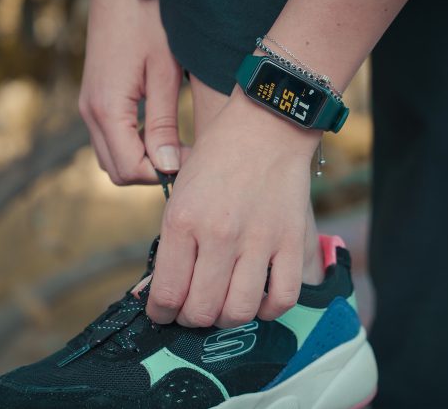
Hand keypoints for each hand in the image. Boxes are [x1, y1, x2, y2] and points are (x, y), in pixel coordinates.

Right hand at [79, 0, 183, 184]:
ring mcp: (87, 109)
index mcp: (106, 109)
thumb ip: (163, 124)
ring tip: (173, 144)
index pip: (131, 168)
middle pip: (118, 171)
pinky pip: (108, 141)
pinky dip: (131, 147)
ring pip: (111, 159)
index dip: (163, 173)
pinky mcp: (92, 102)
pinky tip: (155, 131)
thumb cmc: (147, 22)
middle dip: (152, 172)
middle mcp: (90, 114)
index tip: (191, 160)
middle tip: (184, 154)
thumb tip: (168, 167)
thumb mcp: (164, 74)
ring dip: (141, 161)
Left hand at [147, 88, 321, 327]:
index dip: (161, 314)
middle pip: (202, 310)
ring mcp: (259, 239)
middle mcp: (219, 234)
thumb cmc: (215, 162)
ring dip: (227, 318)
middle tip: (193, 310)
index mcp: (183, 221)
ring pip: (240, 311)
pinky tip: (259, 298)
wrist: (265, 128)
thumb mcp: (178, 197)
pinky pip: (283, 298)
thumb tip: (155, 293)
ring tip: (224, 305)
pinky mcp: (291, 241)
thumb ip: (169, 246)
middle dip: (191, 319)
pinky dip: (268, 309)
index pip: (167, 294)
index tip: (163, 313)